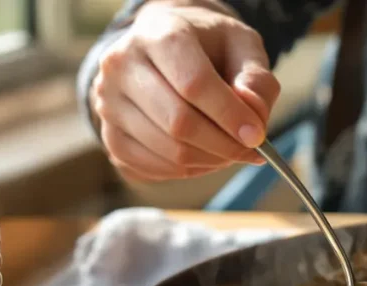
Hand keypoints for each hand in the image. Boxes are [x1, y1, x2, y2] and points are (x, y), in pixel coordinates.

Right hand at [90, 0, 277, 181]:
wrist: (167, 45)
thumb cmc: (210, 47)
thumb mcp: (243, 47)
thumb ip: (256, 80)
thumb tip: (253, 118)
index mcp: (160, 34)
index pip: (194, 84)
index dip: (230, 116)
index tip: (257, 137)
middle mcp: (123, 64)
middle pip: (178, 122)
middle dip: (223, 145)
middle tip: (249, 151)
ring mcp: (108, 100)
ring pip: (167, 150)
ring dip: (209, 161)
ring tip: (230, 151)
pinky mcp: (108, 131)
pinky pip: (150, 167)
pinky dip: (186, 171)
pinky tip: (205, 157)